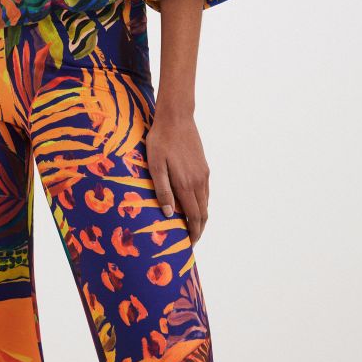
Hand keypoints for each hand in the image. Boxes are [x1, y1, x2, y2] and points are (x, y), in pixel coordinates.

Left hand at [146, 110, 209, 245]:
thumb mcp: (155, 165)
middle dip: (198, 229)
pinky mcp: (204, 166)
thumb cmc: (161, 140)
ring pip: (206, 202)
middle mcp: (198, 182)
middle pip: (203, 213)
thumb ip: (163, 190)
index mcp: (186, 184)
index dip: (193, 233)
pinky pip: (205, 191)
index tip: (189, 244)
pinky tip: (193, 203)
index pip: (194, 217)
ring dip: (201, 217)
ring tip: (192, 225)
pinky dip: (202, 203)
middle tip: (191, 240)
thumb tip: (168, 214)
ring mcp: (203, 174)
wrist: (177, 117)